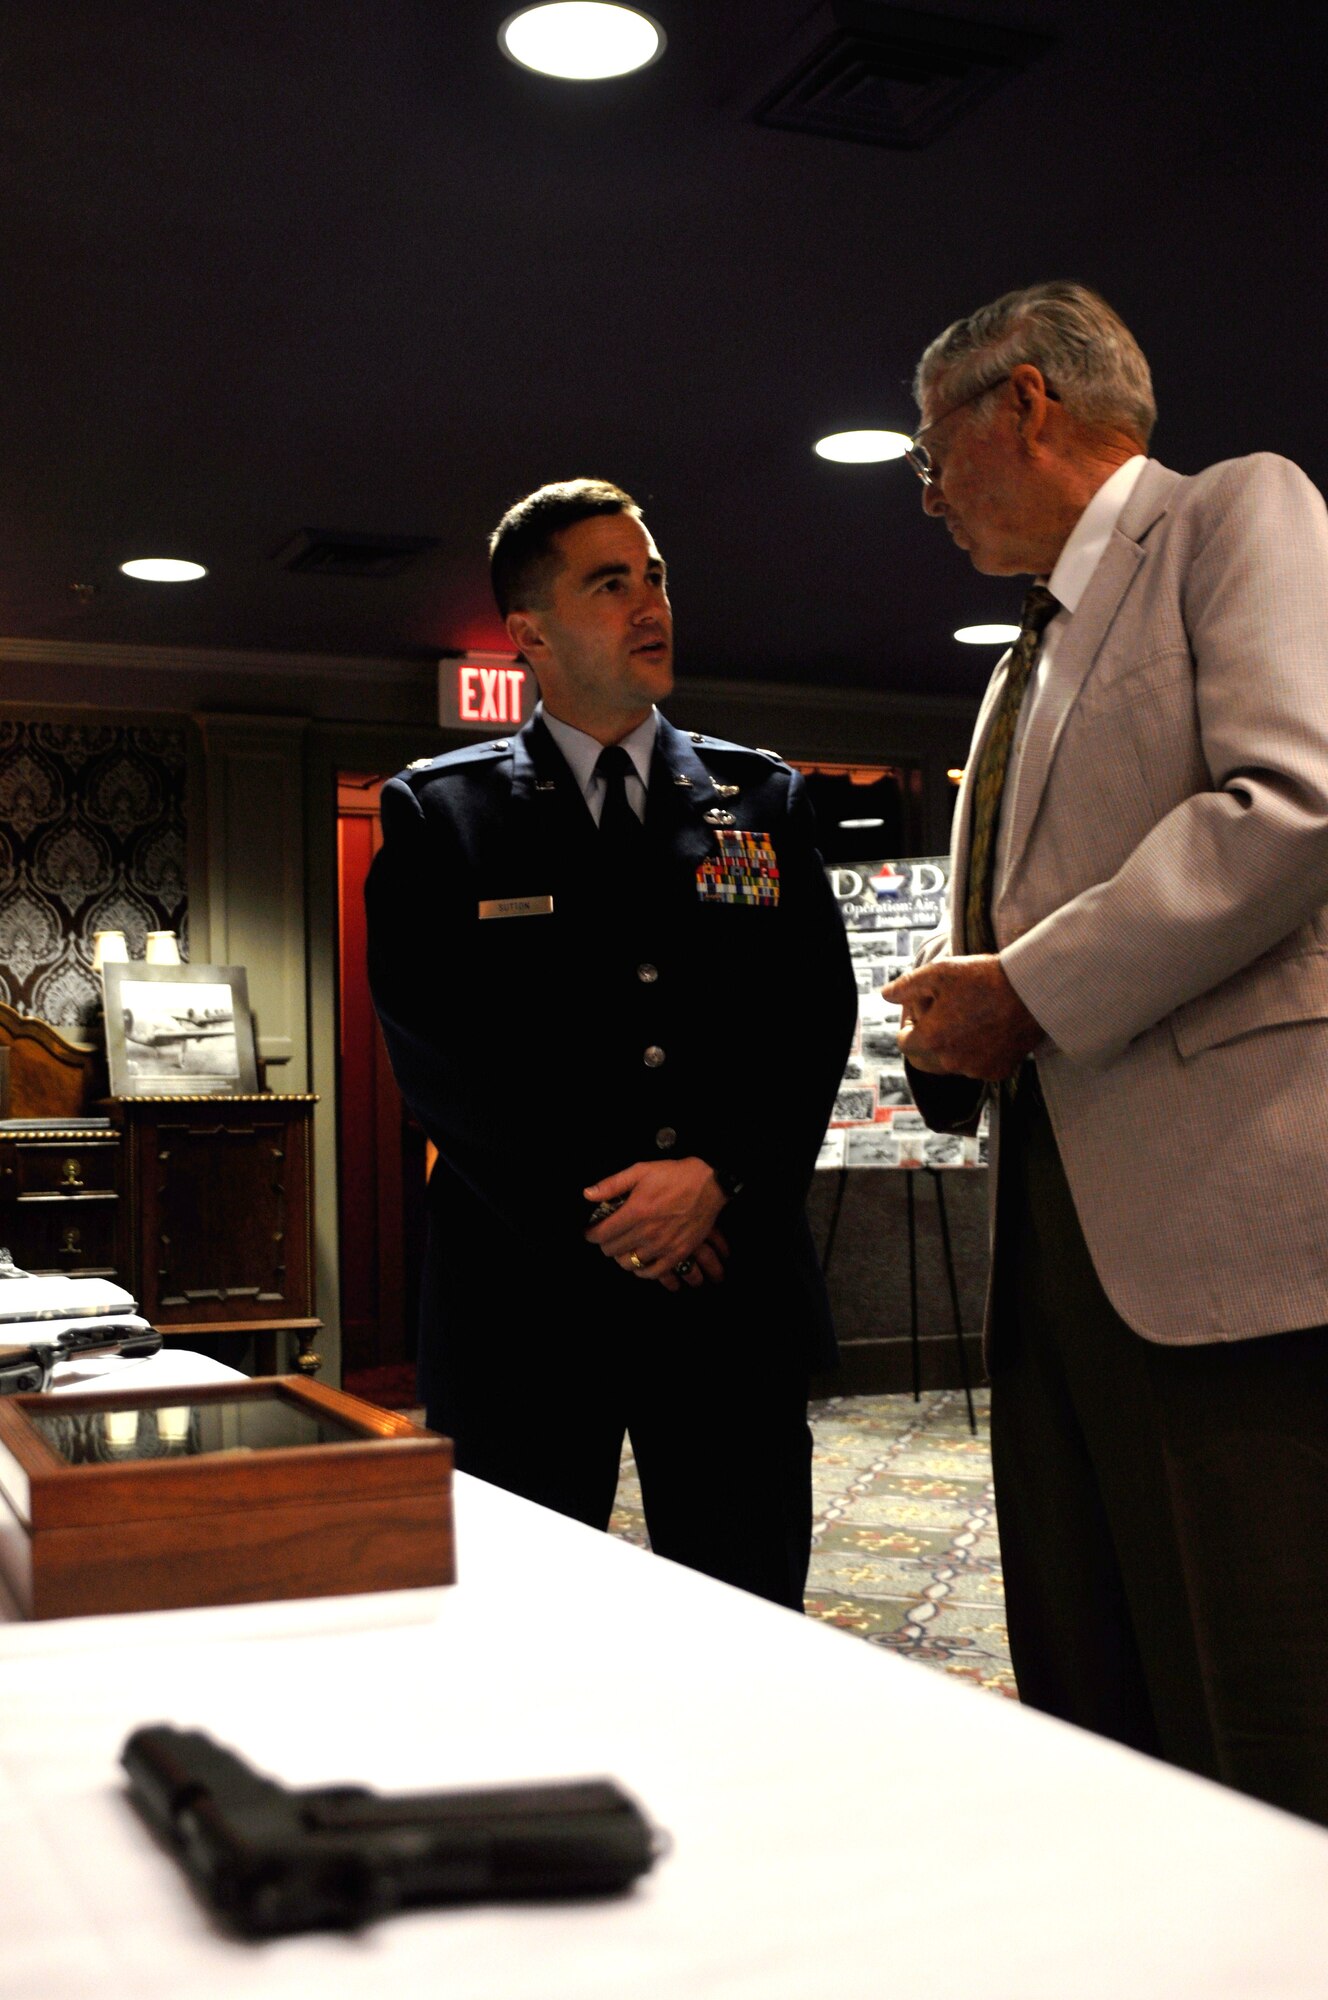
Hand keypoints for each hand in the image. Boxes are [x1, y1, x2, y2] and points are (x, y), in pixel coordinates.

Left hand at [583, 1157, 729, 1284]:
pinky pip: (653, 1273)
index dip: (591, 1235)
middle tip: (607, 1236)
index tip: (590, 1232)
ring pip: (629, 1263)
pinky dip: (642, 1271)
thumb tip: (587, 1195)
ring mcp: (663, 1246)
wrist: (709, 1184)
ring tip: (624, 1247)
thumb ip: (612, 1184)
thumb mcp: (641, 1171)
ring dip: (622, 1256)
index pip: (601, 1234)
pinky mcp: (678, 1254)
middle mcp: (647, 1232)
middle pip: (612, 1250)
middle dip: (605, 1243)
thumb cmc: (674, 1175)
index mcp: (635, 1212)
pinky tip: (640, 1262)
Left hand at [882, 955, 1042, 1082]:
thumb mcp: (939, 972)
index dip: (909, 1023)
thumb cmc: (984, 978)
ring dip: (949, 1048)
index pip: (903, 1042)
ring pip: (949, 1064)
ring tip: (966, 1019)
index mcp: (931, 1039)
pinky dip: (976, 1053)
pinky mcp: (998, 1071)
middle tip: (939, 1018)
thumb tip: (886, 995)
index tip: (924, 1007)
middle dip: (924, 1042)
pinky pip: (976, 1067)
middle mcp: (950, 1062)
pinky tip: (987, 1029)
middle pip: (922, 1060)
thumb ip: (906, 986)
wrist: (1033, 991)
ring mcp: (975, 1070)